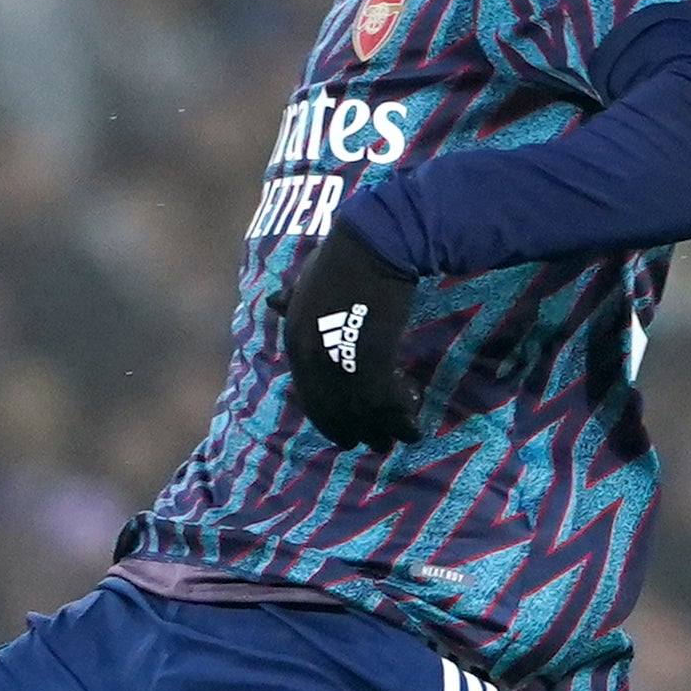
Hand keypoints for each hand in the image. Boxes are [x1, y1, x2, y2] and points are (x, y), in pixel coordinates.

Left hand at [276, 217, 420, 449]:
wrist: (370, 246)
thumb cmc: (342, 259)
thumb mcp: (307, 281)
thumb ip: (294, 299)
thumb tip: (274, 300)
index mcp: (296, 343)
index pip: (311, 396)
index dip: (330, 419)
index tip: (347, 433)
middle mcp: (312, 359)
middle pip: (335, 410)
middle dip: (357, 431)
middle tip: (377, 445)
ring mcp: (339, 361)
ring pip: (363, 411)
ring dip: (385, 430)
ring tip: (403, 438)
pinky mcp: (371, 358)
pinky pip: (386, 401)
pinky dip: (401, 417)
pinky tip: (415, 424)